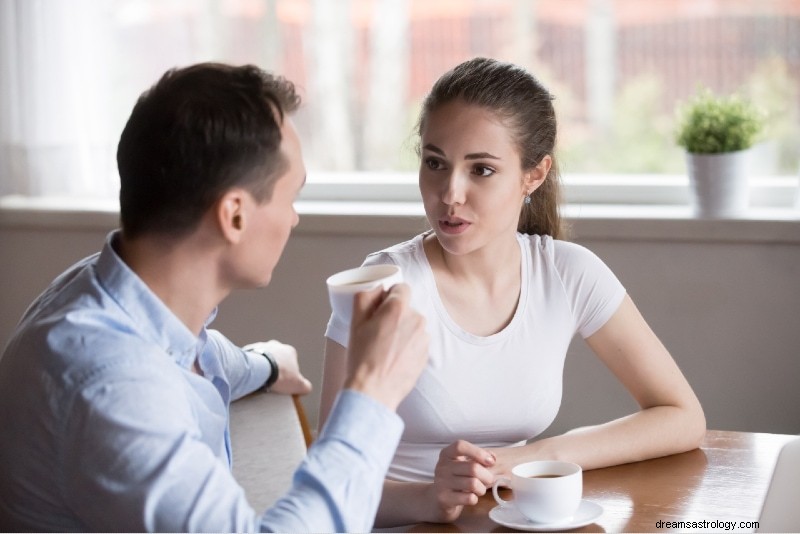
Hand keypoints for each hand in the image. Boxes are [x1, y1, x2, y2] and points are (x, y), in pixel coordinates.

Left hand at [244, 340, 311, 394]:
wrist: (259, 370)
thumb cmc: (280, 375)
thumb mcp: (299, 385)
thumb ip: (305, 386)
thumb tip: (307, 388)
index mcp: (290, 351)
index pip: (292, 361)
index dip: (289, 372)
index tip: (284, 382)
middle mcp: (276, 345)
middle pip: (276, 358)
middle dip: (274, 367)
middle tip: (271, 380)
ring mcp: (261, 345)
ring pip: (263, 357)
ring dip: (262, 366)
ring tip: (259, 380)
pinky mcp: (248, 350)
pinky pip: (251, 359)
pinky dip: (251, 366)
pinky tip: (251, 376)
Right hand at [344, 284, 428, 410]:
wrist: (373, 391)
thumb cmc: (362, 358)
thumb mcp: (355, 323)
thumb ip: (365, 297)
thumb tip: (375, 288)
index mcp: (398, 308)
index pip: (401, 288)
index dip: (389, 296)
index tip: (380, 308)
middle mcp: (416, 320)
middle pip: (407, 308)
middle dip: (395, 316)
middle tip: (378, 332)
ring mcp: (423, 338)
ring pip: (413, 326)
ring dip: (402, 331)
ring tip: (385, 348)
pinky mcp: (426, 354)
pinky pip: (417, 342)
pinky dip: (408, 346)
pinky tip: (393, 358)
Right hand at [426, 440, 495, 521]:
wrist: (437, 499)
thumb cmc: (456, 478)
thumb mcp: (463, 464)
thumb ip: (478, 457)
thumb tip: (492, 458)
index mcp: (447, 454)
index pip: (460, 446)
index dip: (478, 452)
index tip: (490, 462)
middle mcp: (442, 466)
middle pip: (473, 468)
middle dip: (487, 476)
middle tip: (489, 480)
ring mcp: (441, 483)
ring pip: (473, 484)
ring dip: (482, 489)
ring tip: (479, 490)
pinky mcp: (444, 499)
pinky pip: (469, 498)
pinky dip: (475, 499)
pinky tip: (471, 498)